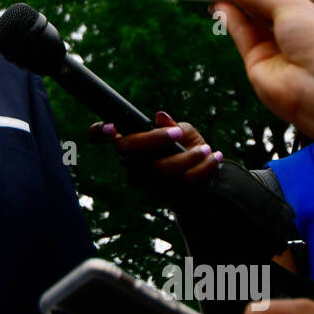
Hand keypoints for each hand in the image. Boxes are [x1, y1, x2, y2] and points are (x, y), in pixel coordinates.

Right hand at [87, 111, 219, 193]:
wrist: (207, 187)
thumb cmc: (189, 153)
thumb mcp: (185, 134)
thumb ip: (174, 126)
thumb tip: (161, 117)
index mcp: (131, 143)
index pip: (102, 135)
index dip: (98, 130)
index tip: (109, 126)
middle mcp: (131, 163)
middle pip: (125, 149)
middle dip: (152, 138)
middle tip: (177, 133)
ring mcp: (144, 181)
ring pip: (157, 168)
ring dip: (186, 157)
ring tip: (206, 149)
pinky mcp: (163, 196)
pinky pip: (181, 181)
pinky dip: (203, 168)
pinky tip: (214, 157)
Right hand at [210, 0, 313, 127]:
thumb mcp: (294, 6)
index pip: (292, 0)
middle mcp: (300, 37)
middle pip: (269, 12)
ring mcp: (279, 52)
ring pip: (253, 24)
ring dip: (236, 7)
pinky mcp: (259, 65)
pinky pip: (243, 37)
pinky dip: (231, 21)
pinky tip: (220, 6)